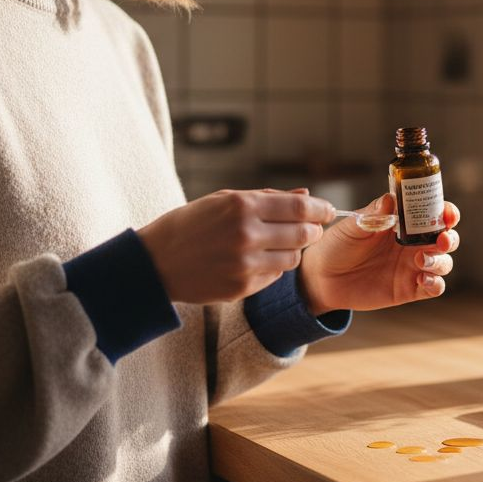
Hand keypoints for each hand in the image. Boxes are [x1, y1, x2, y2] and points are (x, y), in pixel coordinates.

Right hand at [137, 188, 334, 303]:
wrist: (155, 263)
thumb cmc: (190, 224)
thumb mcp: (223, 200)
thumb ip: (267, 197)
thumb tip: (305, 193)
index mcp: (242, 206)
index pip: (299, 208)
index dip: (320, 209)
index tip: (328, 210)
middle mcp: (246, 235)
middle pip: (304, 234)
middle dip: (313, 230)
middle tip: (311, 228)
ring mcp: (245, 264)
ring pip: (293, 258)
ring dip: (293, 250)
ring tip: (276, 244)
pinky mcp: (242, 288)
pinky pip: (275, 277)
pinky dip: (273, 268)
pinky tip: (255, 261)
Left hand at [298, 192, 460, 314]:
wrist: (322, 278)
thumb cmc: (337, 245)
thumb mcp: (352, 226)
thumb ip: (373, 215)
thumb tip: (389, 199)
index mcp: (404, 223)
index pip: (434, 214)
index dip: (447, 212)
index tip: (447, 213)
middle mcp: (413, 244)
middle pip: (447, 238)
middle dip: (450, 238)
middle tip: (440, 240)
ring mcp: (413, 267)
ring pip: (444, 262)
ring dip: (440, 261)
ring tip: (419, 261)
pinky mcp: (409, 289)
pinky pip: (435, 287)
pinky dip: (436, 283)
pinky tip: (422, 280)